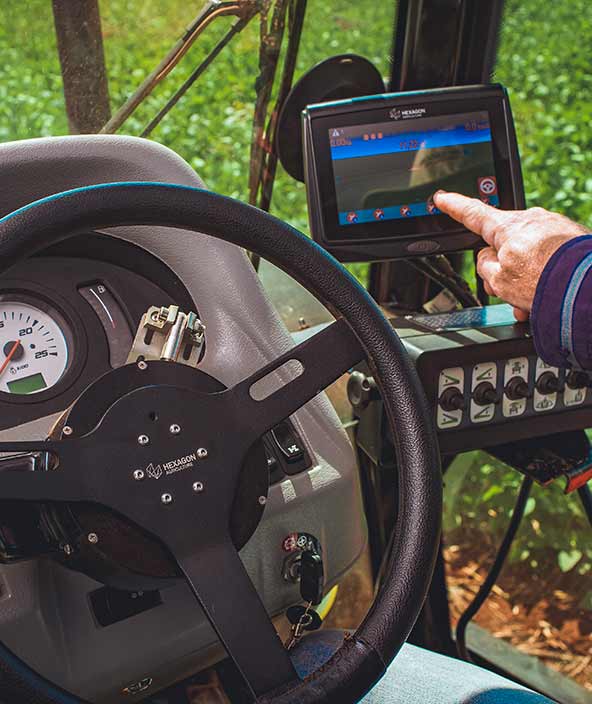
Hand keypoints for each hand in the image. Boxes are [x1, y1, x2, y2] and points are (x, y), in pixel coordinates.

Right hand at [433, 191, 587, 319]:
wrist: (587, 288)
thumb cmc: (546, 282)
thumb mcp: (498, 281)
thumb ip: (485, 266)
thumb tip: (489, 259)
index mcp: (507, 227)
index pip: (473, 214)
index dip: (454, 207)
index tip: (443, 198)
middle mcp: (532, 221)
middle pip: (503, 245)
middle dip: (502, 270)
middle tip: (507, 293)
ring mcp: (554, 228)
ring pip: (527, 256)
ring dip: (524, 280)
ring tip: (531, 302)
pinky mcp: (572, 239)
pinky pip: (548, 257)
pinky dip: (544, 276)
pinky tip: (547, 295)